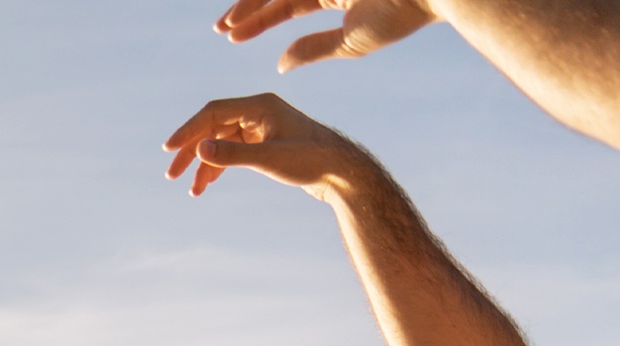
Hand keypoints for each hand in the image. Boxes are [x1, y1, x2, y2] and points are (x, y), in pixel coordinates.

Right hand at [164, 92, 363, 197]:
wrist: (339, 172)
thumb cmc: (310, 160)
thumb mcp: (268, 159)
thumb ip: (232, 155)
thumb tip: (199, 149)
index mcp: (260, 105)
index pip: (214, 112)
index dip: (189, 130)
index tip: (169, 150)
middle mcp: (258, 112)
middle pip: (213, 127)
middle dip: (192, 151)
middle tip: (172, 175)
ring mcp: (260, 128)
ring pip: (220, 142)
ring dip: (204, 165)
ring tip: (192, 190)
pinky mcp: (264, 143)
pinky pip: (232, 152)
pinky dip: (218, 167)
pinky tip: (206, 185)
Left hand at [215, 0, 435, 72]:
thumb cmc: (401, 15)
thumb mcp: (350, 41)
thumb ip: (314, 49)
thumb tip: (279, 64)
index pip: (288, 4)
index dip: (259, 19)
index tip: (230, 34)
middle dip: (247, 8)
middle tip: (218, 28)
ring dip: (252, 2)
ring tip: (226, 25)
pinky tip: (246, 13)